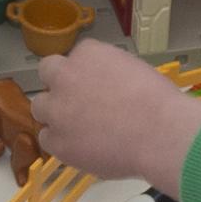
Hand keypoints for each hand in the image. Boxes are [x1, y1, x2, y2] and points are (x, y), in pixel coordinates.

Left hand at [31, 39, 200, 198]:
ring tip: (78, 128)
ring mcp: (57, 109)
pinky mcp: (56, 140)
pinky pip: (47, 139)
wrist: (161, 134)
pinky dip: (60, 143)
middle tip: (78, 102)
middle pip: (48, 73)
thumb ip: (108, 73)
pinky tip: (80, 147)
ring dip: (54, 114)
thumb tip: (103, 87)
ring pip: (40, 107)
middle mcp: (65, 76)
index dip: (85, 73)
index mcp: (88, 54)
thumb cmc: (159, 102)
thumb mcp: (133, 70)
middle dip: (60, 85)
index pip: (76, 57)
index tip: (96, 85)